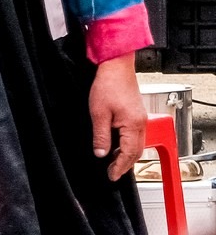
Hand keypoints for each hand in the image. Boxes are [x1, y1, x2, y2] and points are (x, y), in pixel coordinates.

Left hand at [88, 52, 146, 180]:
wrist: (116, 65)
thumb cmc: (108, 84)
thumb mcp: (99, 113)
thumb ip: (101, 136)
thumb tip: (101, 153)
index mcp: (133, 125)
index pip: (128, 154)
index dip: (119, 167)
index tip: (111, 175)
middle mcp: (141, 123)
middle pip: (136, 152)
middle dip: (124, 164)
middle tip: (112, 172)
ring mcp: (141, 117)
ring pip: (138, 144)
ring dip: (127, 154)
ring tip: (113, 160)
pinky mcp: (137, 112)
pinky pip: (136, 134)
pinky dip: (128, 143)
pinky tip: (117, 143)